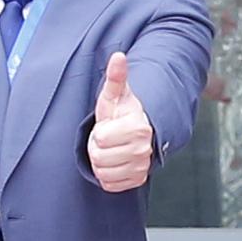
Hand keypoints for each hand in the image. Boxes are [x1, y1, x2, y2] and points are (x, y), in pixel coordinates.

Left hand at [84, 58, 155, 192]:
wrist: (136, 132)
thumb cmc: (121, 112)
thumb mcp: (114, 95)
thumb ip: (116, 77)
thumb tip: (118, 56)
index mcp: (139, 127)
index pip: (100, 139)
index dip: (98, 132)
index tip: (107, 126)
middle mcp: (144, 150)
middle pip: (100, 158)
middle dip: (97, 148)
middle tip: (106, 139)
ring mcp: (142, 167)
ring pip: (104, 172)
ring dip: (102, 162)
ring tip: (110, 149)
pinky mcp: (138, 181)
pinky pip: (110, 184)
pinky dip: (108, 175)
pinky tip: (114, 162)